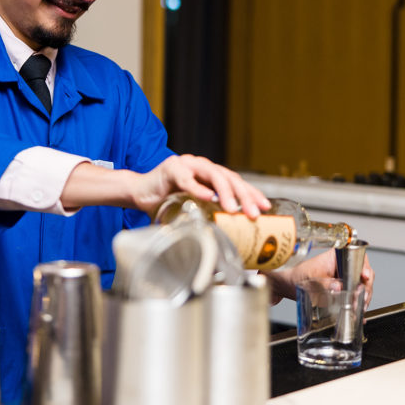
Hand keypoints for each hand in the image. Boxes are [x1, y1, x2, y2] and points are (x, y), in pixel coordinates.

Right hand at [133, 154, 271, 217]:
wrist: (139, 192)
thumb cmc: (166, 201)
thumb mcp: (192, 209)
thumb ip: (208, 215)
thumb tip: (230, 240)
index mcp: (210, 175)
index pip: (236, 182)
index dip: (251, 193)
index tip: (265, 207)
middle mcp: (202, 166)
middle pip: (229, 178)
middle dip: (244, 196)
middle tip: (254, 213)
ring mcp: (188, 164)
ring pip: (213, 175)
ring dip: (225, 192)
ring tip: (233, 208)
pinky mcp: (171, 168)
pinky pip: (187, 178)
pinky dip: (198, 188)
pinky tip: (208, 197)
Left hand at [261, 249, 373, 308]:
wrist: (288, 284)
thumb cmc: (296, 275)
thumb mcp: (310, 279)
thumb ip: (325, 284)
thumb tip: (338, 287)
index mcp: (336, 255)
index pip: (358, 257)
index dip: (364, 268)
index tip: (365, 277)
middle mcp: (343, 263)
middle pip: (363, 273)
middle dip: (365, 288)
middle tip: (361, 300)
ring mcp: (344, 275)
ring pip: (361, 285)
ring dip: (362, 297)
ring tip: (359, 308)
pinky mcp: (342, 286)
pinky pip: (355, 293)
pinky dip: (357, 302)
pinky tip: (358, 312)